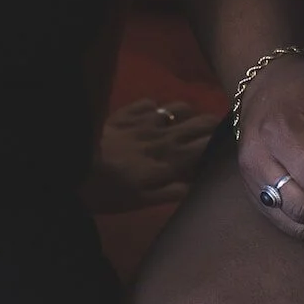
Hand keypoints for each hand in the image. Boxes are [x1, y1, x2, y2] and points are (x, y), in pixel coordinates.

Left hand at [83, 98, 222, 212]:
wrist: (71, 163)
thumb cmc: (107, 191)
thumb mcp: (140, 201)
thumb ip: (172, 192)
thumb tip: (199, 184)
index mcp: (170, 160)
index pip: (206, 146)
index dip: (221, 145)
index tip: (231, 147)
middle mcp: (163, 136)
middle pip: (199, 123)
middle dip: (213, 126)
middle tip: (219, 133)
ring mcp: (144, 120)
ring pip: (179, 107)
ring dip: (189, 114)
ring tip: (190, 123)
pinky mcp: (126, 111)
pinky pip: (151, 102)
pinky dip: (158, 107)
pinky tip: (154, 115)